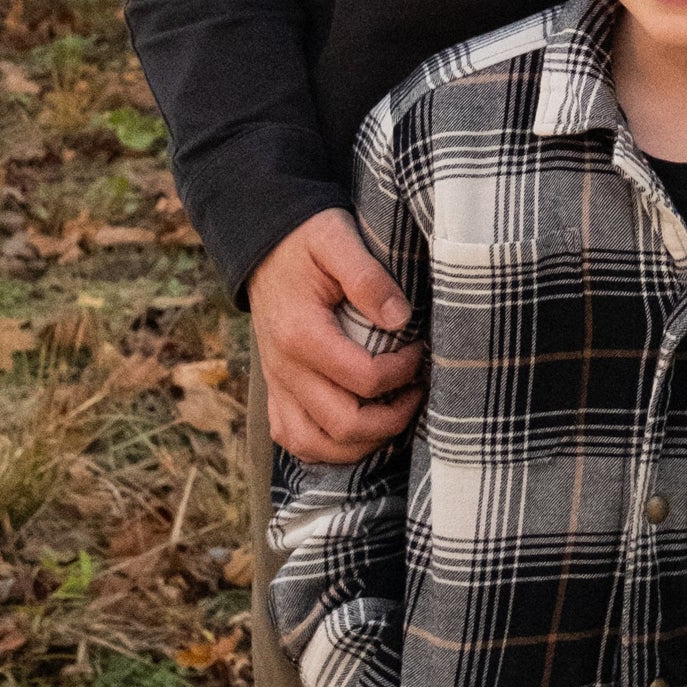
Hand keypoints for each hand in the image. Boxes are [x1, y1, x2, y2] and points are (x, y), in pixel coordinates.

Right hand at [249, 208, 422, 461]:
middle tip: (418, 388)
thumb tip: (401, 320)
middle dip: (393, 419)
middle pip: (345, 426)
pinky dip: (328, 447)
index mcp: (302, 334)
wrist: (266, 245)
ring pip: (317, 446)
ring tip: (394, 413)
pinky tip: (358, 429)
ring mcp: (278, 385)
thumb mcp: (337, 240)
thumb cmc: (307, 240)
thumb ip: (368, 277)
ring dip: (364, 442)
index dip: (404, 371)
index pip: (364, 379)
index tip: (420, 348)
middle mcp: (285, 369)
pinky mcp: (276, 391)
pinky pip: (295, 440)